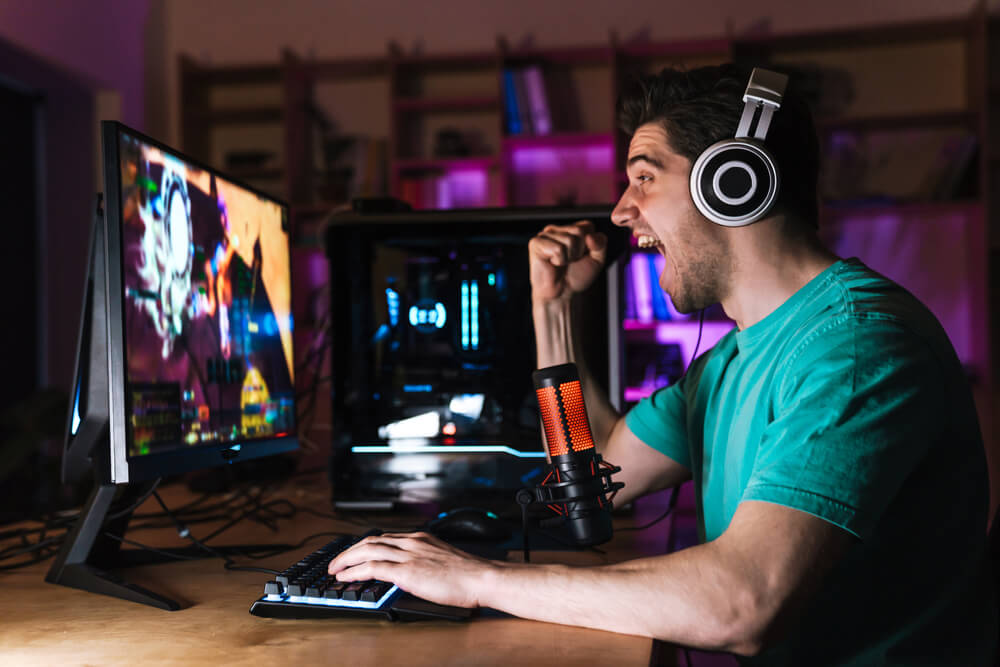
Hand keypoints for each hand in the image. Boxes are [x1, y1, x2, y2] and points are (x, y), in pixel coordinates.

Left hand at [327, 532, 497, 607]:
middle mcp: (412, 542)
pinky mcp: (407, 571)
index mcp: (421, 538)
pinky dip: (355, 571)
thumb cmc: (469, 574)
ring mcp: (409, 555)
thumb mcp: (442, 561)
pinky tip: (346, 576)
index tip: (354, 554)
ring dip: (346, 559)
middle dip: (350, 550)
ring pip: (367, 550)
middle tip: (337, 561)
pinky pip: (373, 568)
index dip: (365, 546)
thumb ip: (424, 562)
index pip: (385, 538)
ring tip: (334, 569)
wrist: (482, 578)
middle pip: (371, 540)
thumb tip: (410, 574)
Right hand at [529, 220, 606, 303]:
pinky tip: (552, 264)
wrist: (561, 294)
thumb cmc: (576, 276)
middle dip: (579, 251)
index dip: (589, 245)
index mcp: (570, 229)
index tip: (580, 256)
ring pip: (569, 240)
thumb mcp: (597, 260)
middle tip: (569, 261)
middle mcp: (557, 229)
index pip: (587, 226)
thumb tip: (590, 236)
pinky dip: (559, 261)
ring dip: (569, 258)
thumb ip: (600, 244)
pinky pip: (557, 248)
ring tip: (560, 264)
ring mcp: (545, 235)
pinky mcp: (536, 243)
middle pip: (579, 231)